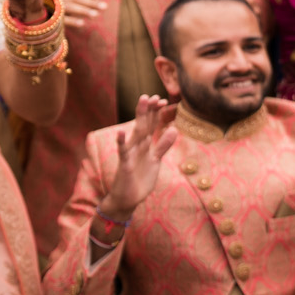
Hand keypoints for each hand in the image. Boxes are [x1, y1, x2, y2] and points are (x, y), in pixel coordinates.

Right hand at [52, 0, 107, 29]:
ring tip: (96, 15)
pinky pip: (61, 20)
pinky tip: (83, 24)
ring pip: (70, 7)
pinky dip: (72, 21)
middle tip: (105, 6)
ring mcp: (51, 7)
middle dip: (91, 2)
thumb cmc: (51, 7)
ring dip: (83, 10)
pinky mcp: (48, 19)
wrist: (27, 14)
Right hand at [102, 95, 178, 219]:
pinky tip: (120, 131)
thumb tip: (174, 129)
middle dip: (149, 110)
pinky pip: (123, 152)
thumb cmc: (140, 179)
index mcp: (145, 145)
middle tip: (153, 95)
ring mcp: (130, 154)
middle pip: (144, 124)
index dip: (156, 113)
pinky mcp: (125, 164)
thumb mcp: (155, 160)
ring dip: (140, 117)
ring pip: (136, 132)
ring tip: (142, 101)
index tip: (163, 100)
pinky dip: (121, 142)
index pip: (151, 125)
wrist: (127, 199)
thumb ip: (163, 145)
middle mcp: (137, 146)